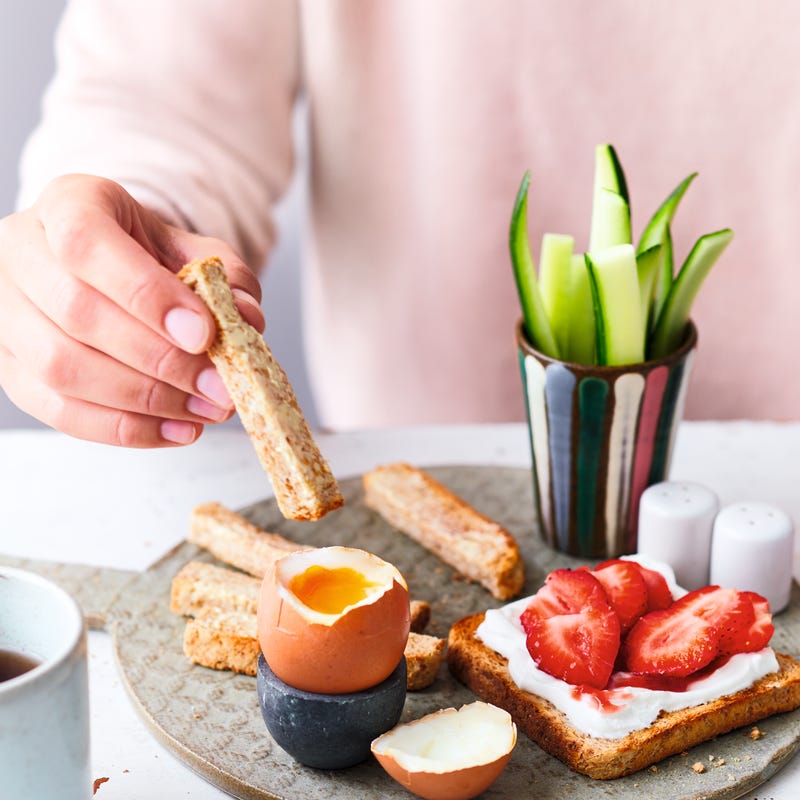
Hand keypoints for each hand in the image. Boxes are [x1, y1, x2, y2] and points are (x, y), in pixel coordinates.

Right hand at [0, 174, 264, 446]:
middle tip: (218, 387)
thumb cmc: (153, 258)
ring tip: (205, 410)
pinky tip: (177, 428)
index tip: (204, 335)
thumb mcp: (198, 252)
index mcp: (68, 204)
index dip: (146, 294)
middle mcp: (21, 252)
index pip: (87, 243)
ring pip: (62, 368)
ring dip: (144, 400)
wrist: (116, 271)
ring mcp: (6, 312)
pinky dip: (124, 429)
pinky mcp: (9, 367)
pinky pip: (59, 410)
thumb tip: (246, 319)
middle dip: (159, 360)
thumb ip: (228, 280)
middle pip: (76, 312)